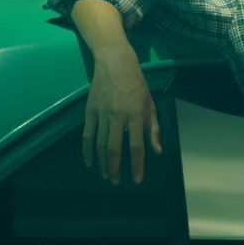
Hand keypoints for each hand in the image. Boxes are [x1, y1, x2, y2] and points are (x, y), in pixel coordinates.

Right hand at [81, 52, 160, 184]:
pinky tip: (89, 162)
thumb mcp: (150, 104)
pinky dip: (87, 150)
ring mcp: (101, 114)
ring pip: (100, 145)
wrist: (114, 62)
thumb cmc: (136, 83)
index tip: (137, 180)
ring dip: (103, 163)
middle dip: (115, 169)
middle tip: (116, 182)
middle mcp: (117, 117)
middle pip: (115, 149)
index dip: (137, 165)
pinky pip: (87, 135)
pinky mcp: (90, 111)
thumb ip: (153, 129)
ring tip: (106, 175)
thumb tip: (157, 150)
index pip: (137, 146)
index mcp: (135, 115)